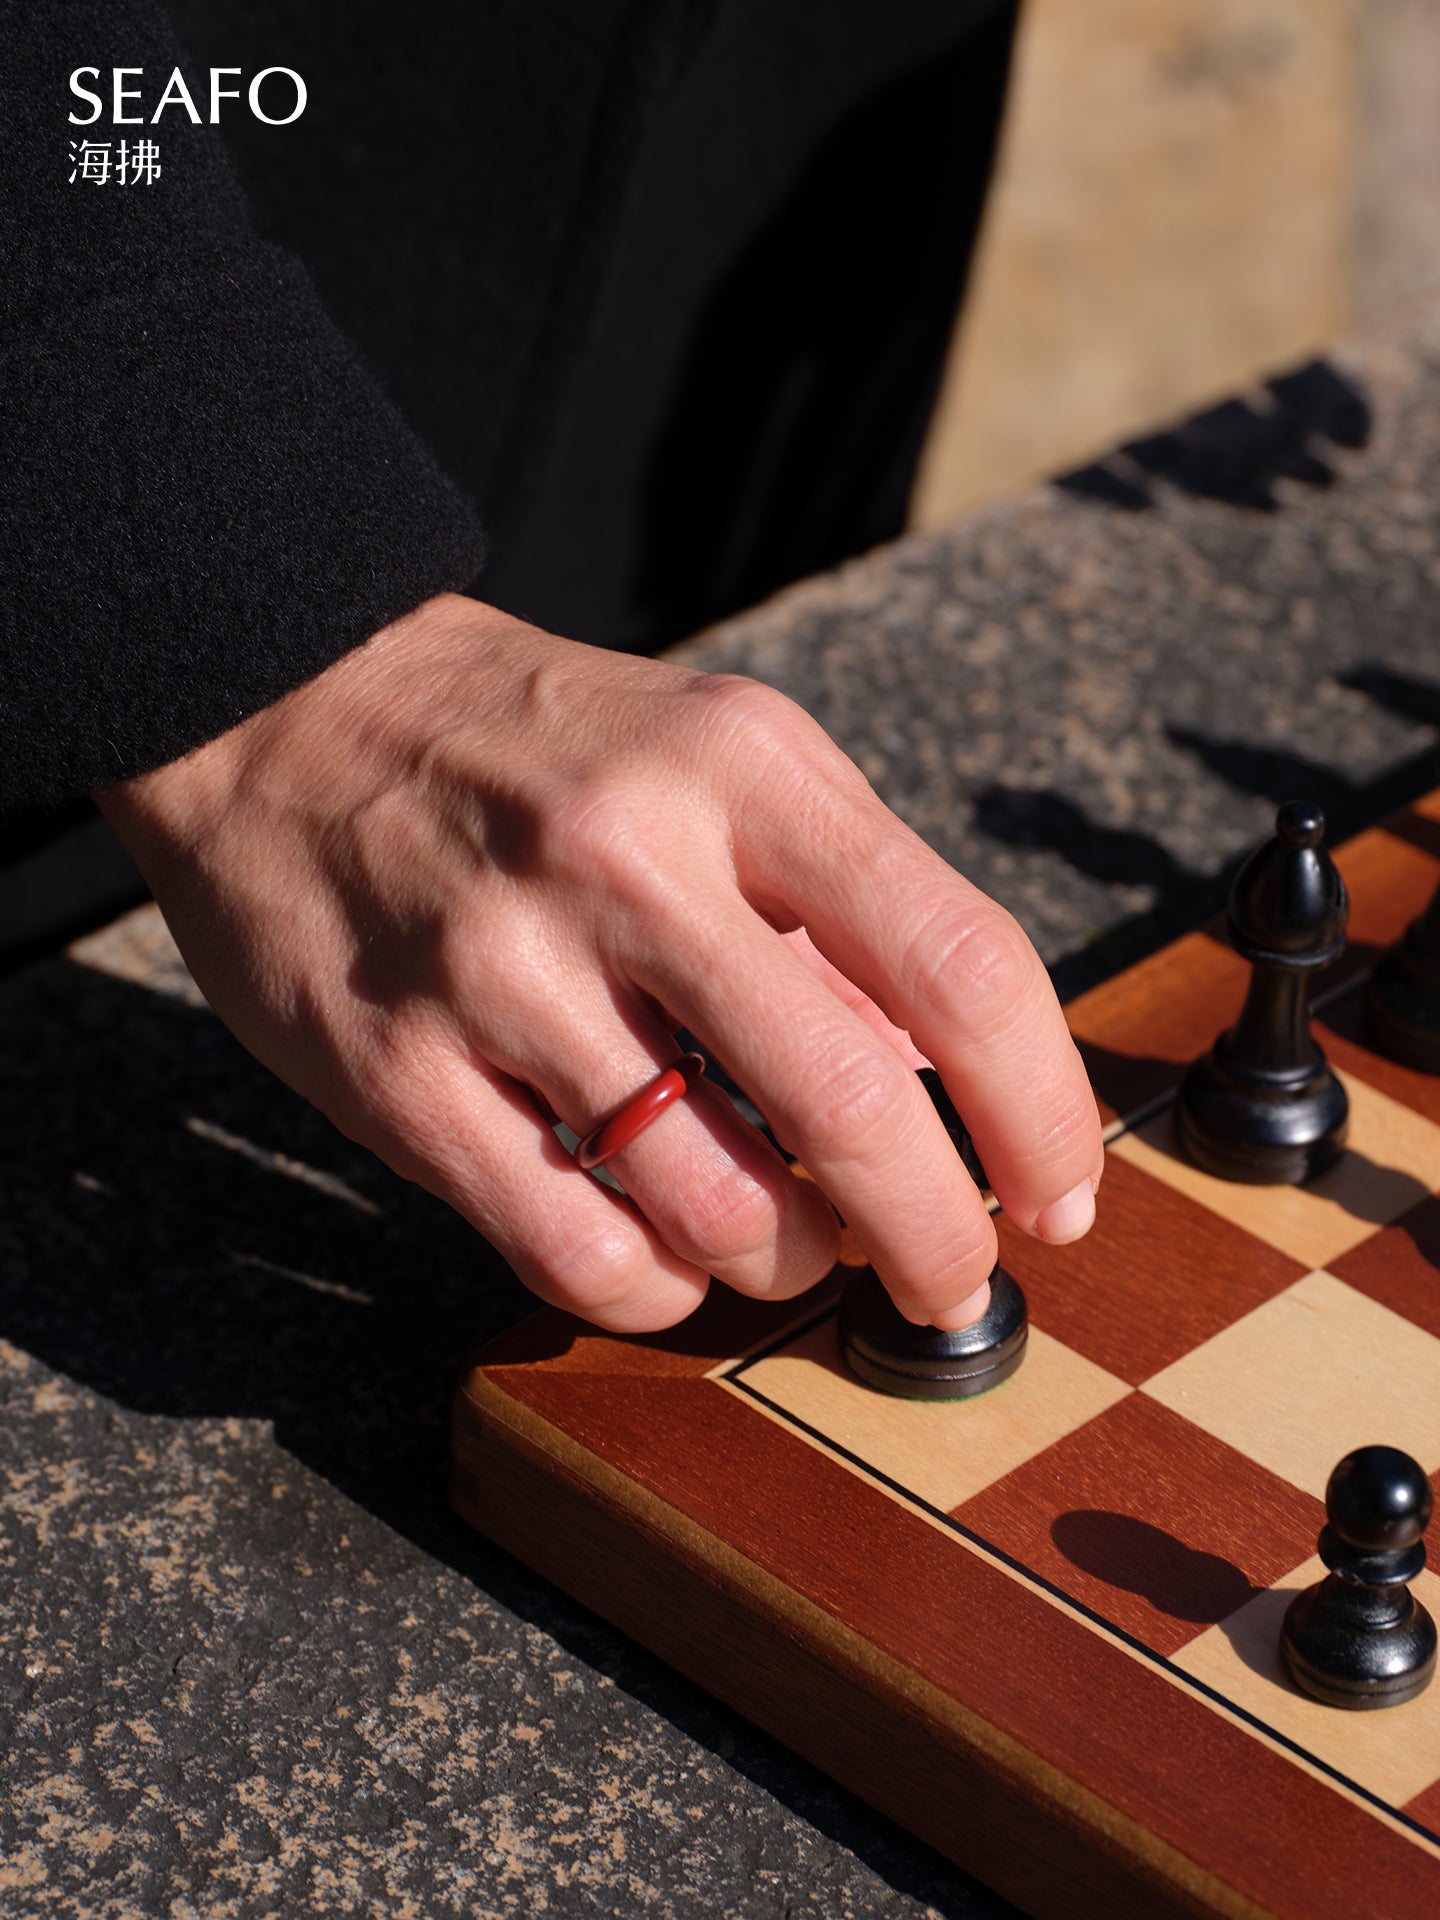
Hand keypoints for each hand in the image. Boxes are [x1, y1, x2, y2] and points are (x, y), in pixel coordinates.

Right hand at [97, 593, 1101, 1332]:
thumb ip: (838, 911)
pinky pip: (578, 1250)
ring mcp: (500, 970)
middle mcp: (625, 859)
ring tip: (784, 1240)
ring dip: (785, 1259)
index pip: (957, 961)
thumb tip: (954, 1092)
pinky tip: (665, 1252)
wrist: (289, 705)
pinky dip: (657, 1287)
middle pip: (852, 1107)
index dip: (1040, 1108)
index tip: (1059, 1194)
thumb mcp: (714, 759)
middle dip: (937, 1236)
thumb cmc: (538, 749)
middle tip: (949, 1277)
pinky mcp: (399, 1069)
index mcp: (741, 765)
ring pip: (714, 1204)